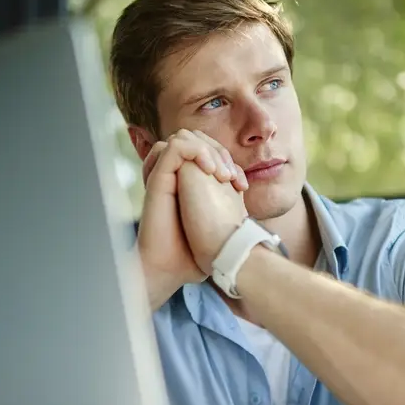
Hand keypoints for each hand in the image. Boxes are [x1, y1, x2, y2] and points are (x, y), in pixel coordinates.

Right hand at [137, 130, 247, 308]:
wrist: (172, 267)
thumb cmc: (193, 254)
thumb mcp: (218, 226)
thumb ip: (227, 211)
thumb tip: (247, 207)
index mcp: (186, 183)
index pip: (206, 150)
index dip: (227, 160)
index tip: (242, 186)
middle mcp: (173, 176)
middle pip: (196, 138)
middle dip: (219, 151)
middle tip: (232, 177)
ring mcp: (164, 175)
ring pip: (184, 137)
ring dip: (208, 150)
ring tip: (221, 174)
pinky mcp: (158, 178)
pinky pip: (173, 146)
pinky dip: (195, 150)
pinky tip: (210, 170)